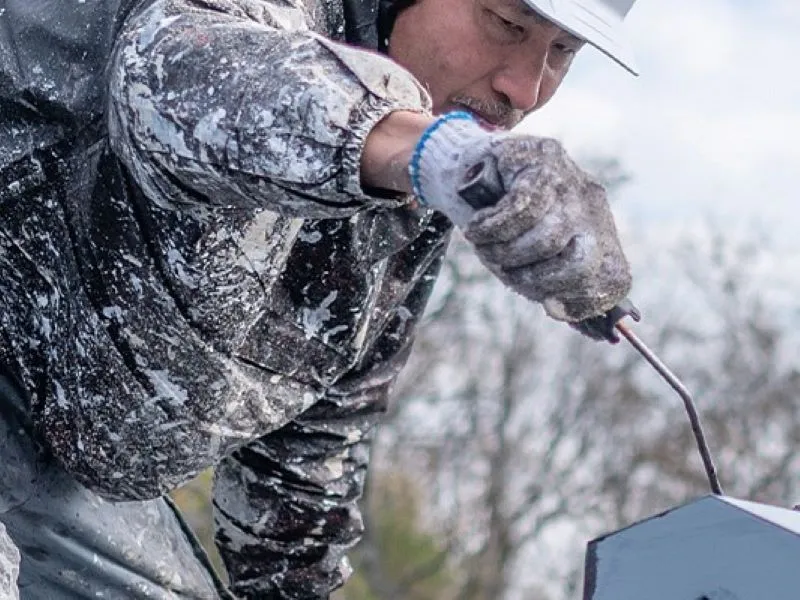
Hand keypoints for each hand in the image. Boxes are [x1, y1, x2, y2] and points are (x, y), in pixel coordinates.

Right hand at [412, 113, 630, 322]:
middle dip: (538, 279)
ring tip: (484, 245)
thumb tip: (566, 315)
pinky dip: (490, 228)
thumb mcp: (524, 264)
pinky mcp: (543, 156)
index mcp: (596, 235)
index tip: (548, 306)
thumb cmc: (497, 227)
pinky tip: (477, 227)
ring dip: (505, 252)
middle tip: (508, 272)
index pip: (613, 279)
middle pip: (583, 262)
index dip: (582, 302)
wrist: (465, 171)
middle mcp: (591, 205)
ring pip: (548, 237)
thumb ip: (548, 289)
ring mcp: (571, 178)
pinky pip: (521, 208)